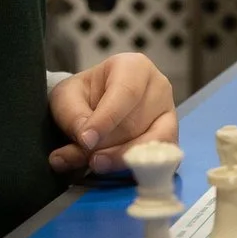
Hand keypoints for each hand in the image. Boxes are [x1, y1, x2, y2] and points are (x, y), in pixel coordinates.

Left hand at [47, 53, 176, 177]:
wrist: (94, 104)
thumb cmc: (82, 95)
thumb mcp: (66, 97)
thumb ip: (72, 116)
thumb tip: (87, 142)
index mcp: (134, 67)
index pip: (126, 93)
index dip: (107, 120)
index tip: (86, 141)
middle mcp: (159, 87)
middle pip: (136, 123)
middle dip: (108, 146)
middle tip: (84, 157)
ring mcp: (168, 114)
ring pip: (150, 144)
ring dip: (121, 160)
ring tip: (97, 165)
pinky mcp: (170, 139)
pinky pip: (160, 159)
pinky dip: (136, 168)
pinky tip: (116, 171)